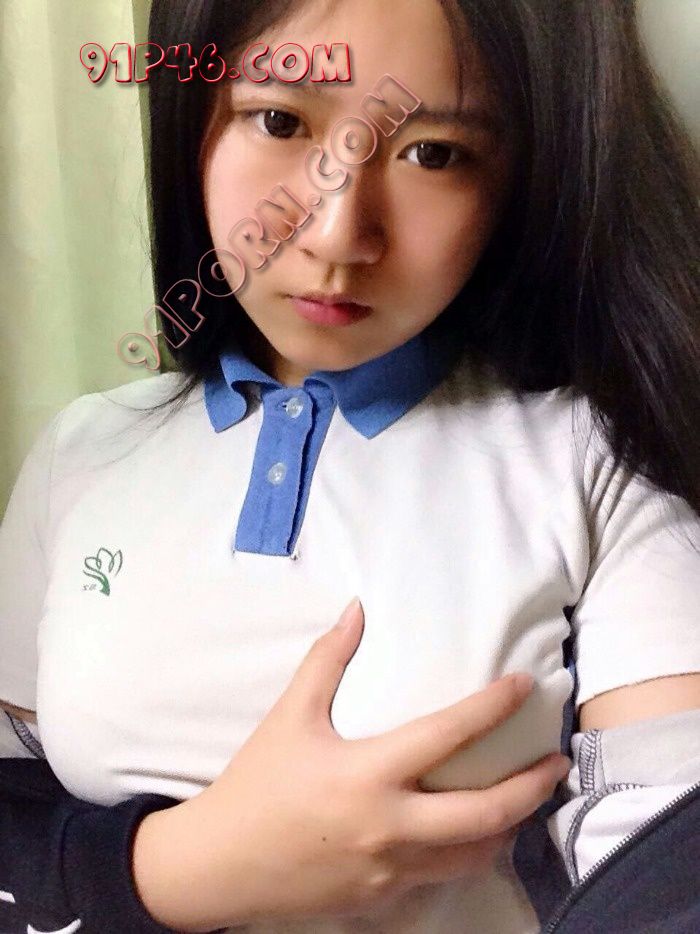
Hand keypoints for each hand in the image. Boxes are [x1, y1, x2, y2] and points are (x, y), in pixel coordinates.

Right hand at [137, 598, 570, 930]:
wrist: (218, 865)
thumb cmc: (256, 783)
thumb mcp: (289, 716)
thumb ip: (326, 660)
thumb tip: (355, 609)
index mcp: (369, 774)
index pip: (448, 734)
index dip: (493, 705)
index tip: (525, 684)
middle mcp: (389, 826)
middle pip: (485, 813)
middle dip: (532, 788)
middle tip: (557, 763)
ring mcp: (389, 870)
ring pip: (473, 855)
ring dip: (508, 827)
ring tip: (527, 803)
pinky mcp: (381, 899)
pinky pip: (440, 879)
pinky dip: (467, 856)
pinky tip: (473, 839)